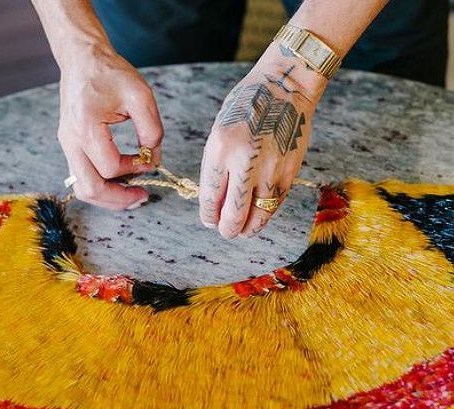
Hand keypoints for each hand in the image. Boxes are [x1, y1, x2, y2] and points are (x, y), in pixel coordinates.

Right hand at [58, 44, 163, 209]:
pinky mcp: (70, 146)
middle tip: (142, 196)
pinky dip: (102, 185)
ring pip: (82, 188)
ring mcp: (67, 145)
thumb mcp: (141, 96)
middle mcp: (70, 141)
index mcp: (86, 127)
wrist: (82, 59)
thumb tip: (152, 160)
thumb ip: (152, 130)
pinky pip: (82, 177)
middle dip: (118, 199)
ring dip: (109, 198)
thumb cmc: (110, 73)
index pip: (110, 167)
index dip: (134, 169)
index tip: (149, 158)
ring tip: (133, 195)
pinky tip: (121, 181)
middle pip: (90, 188)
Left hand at [199, 44, 326, 237]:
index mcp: (220, 149)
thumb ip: (217, 168)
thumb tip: (216, 204)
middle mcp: (245, 162)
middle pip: (234, 215)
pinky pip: (275, 204)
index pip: (210, 198)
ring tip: (242, 230)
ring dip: (247, 229)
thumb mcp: (219, 133)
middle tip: (225, 230)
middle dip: (227, 229)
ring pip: (258, 217)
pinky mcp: (290, 172)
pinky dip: (265, 215)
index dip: (208, 216)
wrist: (285, 87)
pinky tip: (258, 216)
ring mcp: (270, 169)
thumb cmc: (246, 106)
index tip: (209, 221)